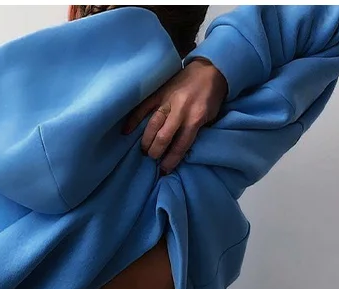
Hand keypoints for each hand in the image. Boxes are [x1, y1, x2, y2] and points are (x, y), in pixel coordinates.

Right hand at [123, 58, 227, 174]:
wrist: (210, 68)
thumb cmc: (212, 96)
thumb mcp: (211, 117)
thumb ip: (195, 131)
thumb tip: (180, 148)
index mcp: (196, 118)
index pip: (181, 145)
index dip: (171, 160)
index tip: (164, 170)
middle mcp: (181, 110)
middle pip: (164, 137)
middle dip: (156, 151)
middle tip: (152, 158)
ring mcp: (168, 100)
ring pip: (153, 124)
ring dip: (147, 140)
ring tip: (144, 150)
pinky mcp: (159, 91)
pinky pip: (144, 106)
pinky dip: (134, 119)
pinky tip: (126, 131)